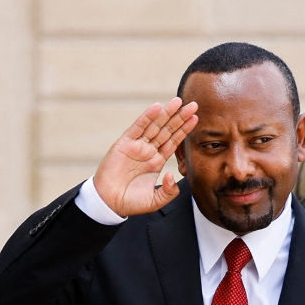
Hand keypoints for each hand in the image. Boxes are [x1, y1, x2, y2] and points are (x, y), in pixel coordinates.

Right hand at [91, 97, 197, 217]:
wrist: (109, 203)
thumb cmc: (130, 202)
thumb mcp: (155, 201)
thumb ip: (168, 191)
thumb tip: (171, 175)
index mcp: (156, 162)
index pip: (173, 142)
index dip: (184, 130)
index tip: (195, 118)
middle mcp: (148, 151)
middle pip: (167, 130)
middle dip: (180, 117)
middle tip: (193, 104)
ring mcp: (137, 146)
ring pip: (154, 126)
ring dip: (166, 113)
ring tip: (178, 101)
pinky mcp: (124, 144)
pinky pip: (138, 127)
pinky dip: (147, 117)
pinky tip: (157, 107)